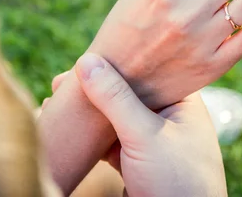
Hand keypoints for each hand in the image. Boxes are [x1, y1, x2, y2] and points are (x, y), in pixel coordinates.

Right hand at [75, 53, 227, 196]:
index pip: (148, 70)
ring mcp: (153, 141)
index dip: (116, 62)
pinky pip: (110, 141)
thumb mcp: (144, 134)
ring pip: (116, 117)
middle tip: (61, 84)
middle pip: (127, 93)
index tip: (82, 59)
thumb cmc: (177, 182)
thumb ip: (115, 98)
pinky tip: (69, 127)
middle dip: (95, 88)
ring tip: (57, 101)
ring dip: (89, 112)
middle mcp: (170, 118)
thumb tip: (86, 61)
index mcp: (183, 102)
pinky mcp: (138, 162)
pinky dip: (89, 135)